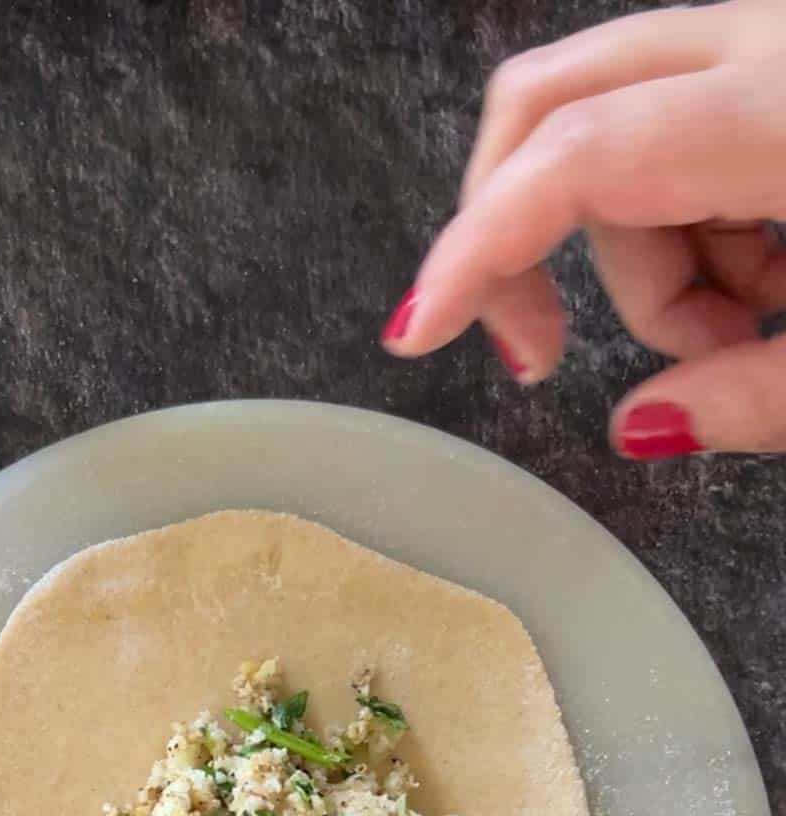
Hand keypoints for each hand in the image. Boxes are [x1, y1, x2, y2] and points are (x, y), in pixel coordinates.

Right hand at [381, 1, 785, 456]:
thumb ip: (757, 398)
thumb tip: (638, 424)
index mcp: (784, 109)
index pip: (578, 155)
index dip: (480, 247)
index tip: (419, 333)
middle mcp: (767, 39)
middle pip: (555, 102)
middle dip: (524, 240)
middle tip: (545, 355)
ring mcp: (771, 39)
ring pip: (616, 135)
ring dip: (642, 259)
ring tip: (739, 335)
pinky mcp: (776, 64)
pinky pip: (678, 132)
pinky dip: (693, 227)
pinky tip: (764, 284)